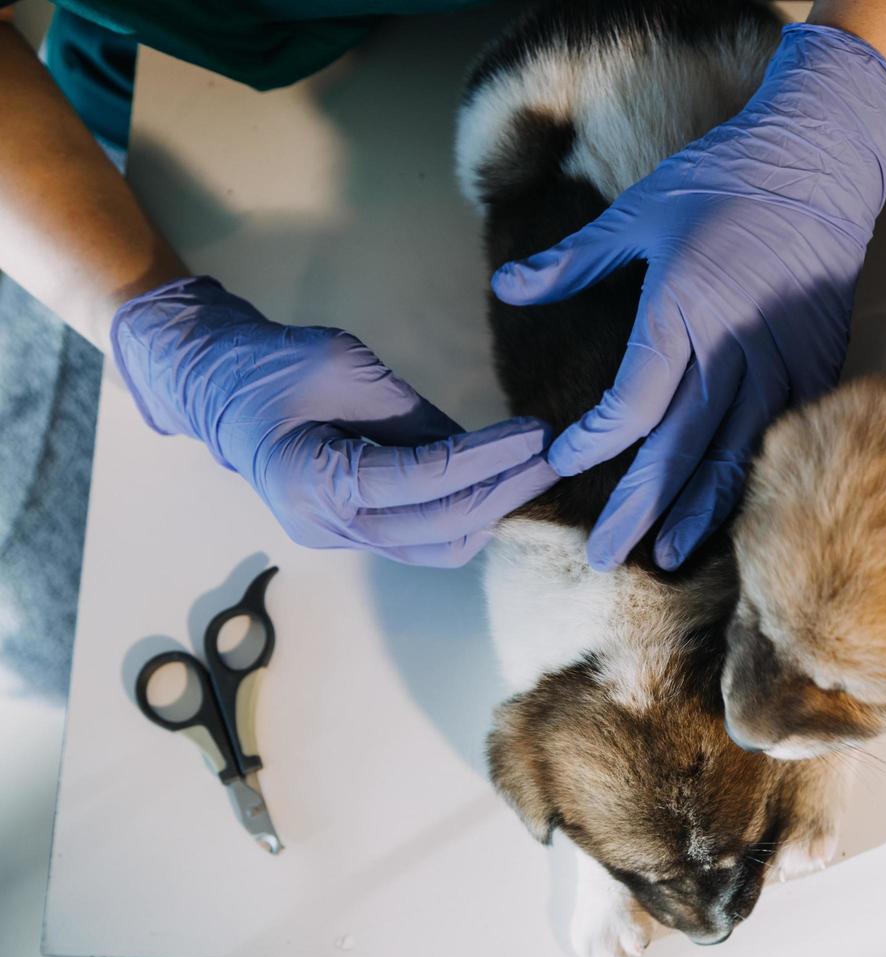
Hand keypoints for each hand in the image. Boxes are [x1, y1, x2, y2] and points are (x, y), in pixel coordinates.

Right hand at [111, 276, 556, 565]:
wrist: (215, 389)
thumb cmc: (273, 364)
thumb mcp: (348, 365)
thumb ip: (415, 413)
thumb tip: (483, 445)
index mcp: (317, 480)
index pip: (425, 480)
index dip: (490, 459)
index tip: (538, 434)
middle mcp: (329, 526)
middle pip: (441, 526)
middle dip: (505, 491)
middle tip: (554, 455)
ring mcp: (340, 539)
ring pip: (439, 547)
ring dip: (492, 510)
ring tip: (533, 469)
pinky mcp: (354, 534)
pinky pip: (424, 541)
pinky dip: (467, 516)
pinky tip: (500, 483)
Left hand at [492, 24, 885, 571]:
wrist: (821, 160)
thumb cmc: (721, 180)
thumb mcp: (637, 213)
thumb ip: (573, 262)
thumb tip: (506, 286)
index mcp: (682, 310)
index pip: (633, 403)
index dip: (594, 440)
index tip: (560, 459)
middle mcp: (732, 346)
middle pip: (680, 447)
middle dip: (639, 506)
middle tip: (604, 554)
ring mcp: (781, 360)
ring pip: (736, 452)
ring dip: (700, 508)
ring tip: (669, 555)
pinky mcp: (817, 363)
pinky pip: (782, 435)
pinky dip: (754, 476)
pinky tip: (732, 508)